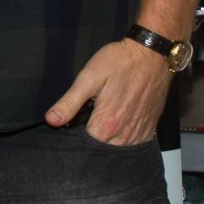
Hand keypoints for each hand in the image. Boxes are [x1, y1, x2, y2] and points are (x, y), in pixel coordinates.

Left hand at [43, 38, 171, 146]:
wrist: (152, 54)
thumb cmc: (119, 62)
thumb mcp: (88, 78)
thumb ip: (69, 102)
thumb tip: (51, 121)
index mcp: (106, 124)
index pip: (84, 145)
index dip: (74, 137)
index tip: (72, 125)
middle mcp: (124, 134)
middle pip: (100, 149)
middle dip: (90, 140)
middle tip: (86, 120)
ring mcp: (139, 133)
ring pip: (117, 149)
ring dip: (107, 141)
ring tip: (101, 123)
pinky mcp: (149, 128)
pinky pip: (133, 144)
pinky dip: (123, 140)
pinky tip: (117, 126)